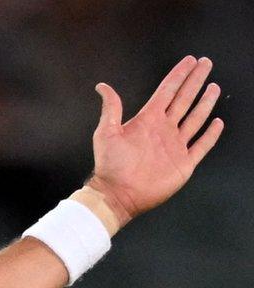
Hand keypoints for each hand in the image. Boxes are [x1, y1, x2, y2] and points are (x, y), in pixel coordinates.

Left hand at [88, 55, 223, 226]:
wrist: (117, 194)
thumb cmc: (110, 165)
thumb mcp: (106, 132)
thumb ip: (111, 108)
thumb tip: (102, 86)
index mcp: (148, 120)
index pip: (167, 91)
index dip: (178, 75)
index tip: (190, 61)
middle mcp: (163, 130)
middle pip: (184, 99)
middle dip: (195, 81)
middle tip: (206, 64)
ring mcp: (175, 146)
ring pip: (195, 119)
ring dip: (205, 103)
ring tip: (214, 87)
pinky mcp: (184, 163)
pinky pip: (201, 145)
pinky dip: (210, 134)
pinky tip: (217, 122)